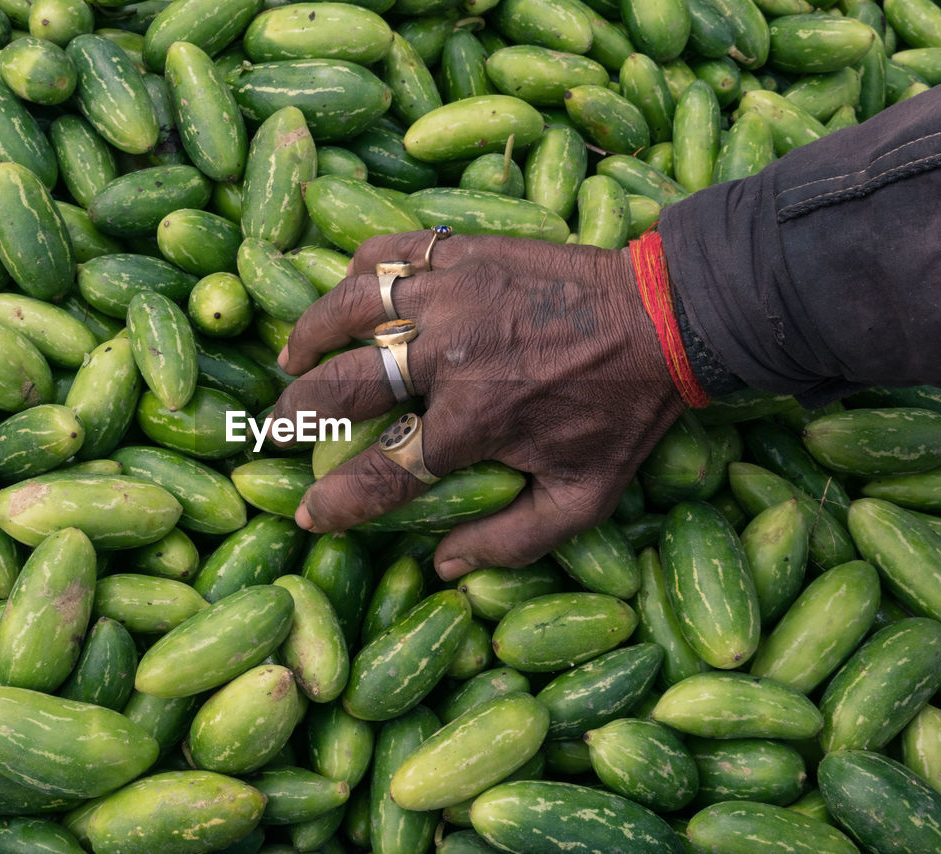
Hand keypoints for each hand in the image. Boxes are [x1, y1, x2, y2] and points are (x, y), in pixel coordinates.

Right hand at [272, 230, 685, 579]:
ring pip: (350, 307)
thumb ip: (511, 542)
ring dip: (309, 336)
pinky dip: (356, 271)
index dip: (336, 501)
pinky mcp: (464, 252)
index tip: (308, 515)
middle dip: (295, 414)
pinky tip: (345, 291)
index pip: (382, 471)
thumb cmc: (624, 412)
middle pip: (343, 386)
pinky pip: (390, 252)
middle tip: (273, 431)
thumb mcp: (583, 499)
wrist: (668, 317)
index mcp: (473, 422)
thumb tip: (442, 566)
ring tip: (289, 356)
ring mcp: (452, 294)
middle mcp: (448, 355)